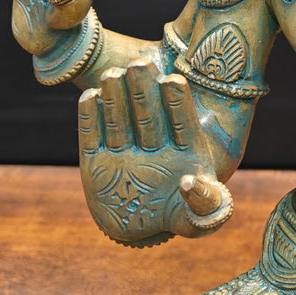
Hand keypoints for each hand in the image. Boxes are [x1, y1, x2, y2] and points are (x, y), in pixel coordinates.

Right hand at [78, 60, 232, 245]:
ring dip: (116, 97)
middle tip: (141, 63)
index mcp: (185, 153)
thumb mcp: (200, 220)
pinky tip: (89, 96)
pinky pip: (92, 138)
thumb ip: (205, 204)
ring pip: (121, 120)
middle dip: (145, 89)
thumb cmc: (180, 218)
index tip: (173, 80)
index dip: (178, 103)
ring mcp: (125, 153)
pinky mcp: (97, 164)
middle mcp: (155, 147)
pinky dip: (90, 119)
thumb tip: (190, 183)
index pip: (182, 124)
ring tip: (114, 73)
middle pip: (149, 115)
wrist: (143, 231)